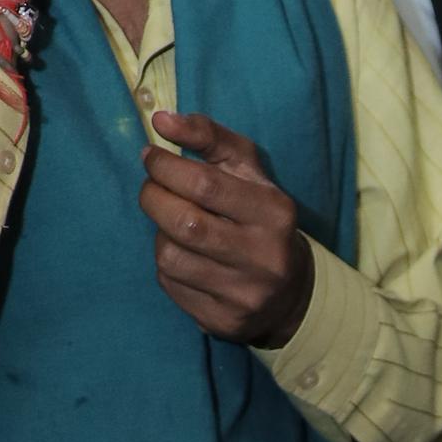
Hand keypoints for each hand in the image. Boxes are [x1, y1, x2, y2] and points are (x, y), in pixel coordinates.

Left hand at [142, 110, 312, 346]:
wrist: (291, 294)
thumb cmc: (260, 218)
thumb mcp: (248, 171)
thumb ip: (209, 137)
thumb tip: (161, 120)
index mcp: (274, 212)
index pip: (205, 184)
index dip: (166, 167)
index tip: (151, 156)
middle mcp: (263, 257)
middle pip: (184, 223)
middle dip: (153, 197)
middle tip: (151, 187)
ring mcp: (243, 294)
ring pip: (170, 257)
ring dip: (159, 233)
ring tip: (172, 224)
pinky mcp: (222, 321)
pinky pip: (170, 285)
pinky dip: (166, 265)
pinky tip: (183, 256)